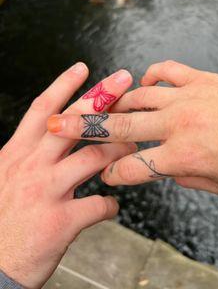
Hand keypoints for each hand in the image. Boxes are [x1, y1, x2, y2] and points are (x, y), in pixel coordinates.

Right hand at [0, 64, 133, 288]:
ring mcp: (46, 192)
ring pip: (93, 157)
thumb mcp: (8, 176)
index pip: (43, 109)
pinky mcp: (60, 221)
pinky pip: (99, 204)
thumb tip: (59, 135)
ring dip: (118, 150)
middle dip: (101, 98)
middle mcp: (31, 166)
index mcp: (18, 153)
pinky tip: (111, 205)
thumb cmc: (4, 218)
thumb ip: (32, 154)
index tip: (83, 68)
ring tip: (131, 147)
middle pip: (72, 123)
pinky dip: (110, 204)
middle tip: (123, 80)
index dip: (63, 85)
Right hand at [48, 61, 217, 194]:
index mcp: (181, 155)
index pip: (134, 168)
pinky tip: (145, 81)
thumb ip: (181, 176)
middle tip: (60, 124)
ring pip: (138, 96)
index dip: (115, 174)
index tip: (106, 174)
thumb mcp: (215, 182)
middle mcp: (177, 124)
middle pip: (121, 127)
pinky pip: (165, 70)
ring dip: (119, 102)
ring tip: (108, 106)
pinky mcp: (197, 78)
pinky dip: (151, 74)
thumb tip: (163, 167)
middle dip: (85, 128)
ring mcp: (185, 97)